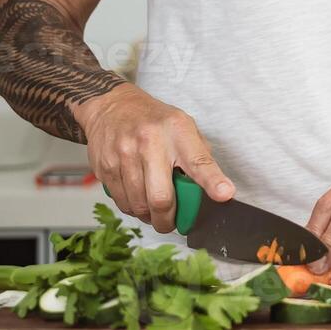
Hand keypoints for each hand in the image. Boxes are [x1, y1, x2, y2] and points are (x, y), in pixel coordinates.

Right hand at [73, 83, 234, 232]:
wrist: (112, 106)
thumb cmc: (153, 119)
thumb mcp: (183, 125)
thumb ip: (198, 154)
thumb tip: (213, 186)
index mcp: (177, 131)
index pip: (198, 160)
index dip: (213, 181)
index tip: (225, 194)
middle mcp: (150, 142)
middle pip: (161, 197)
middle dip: (168, 220)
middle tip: (171, 223)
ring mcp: (124, 155)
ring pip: (139, 205)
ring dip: (149, 215)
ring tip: (153, 207)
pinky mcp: (105, 167)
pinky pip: (122, 202)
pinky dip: (133, 208)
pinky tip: (137, 197)